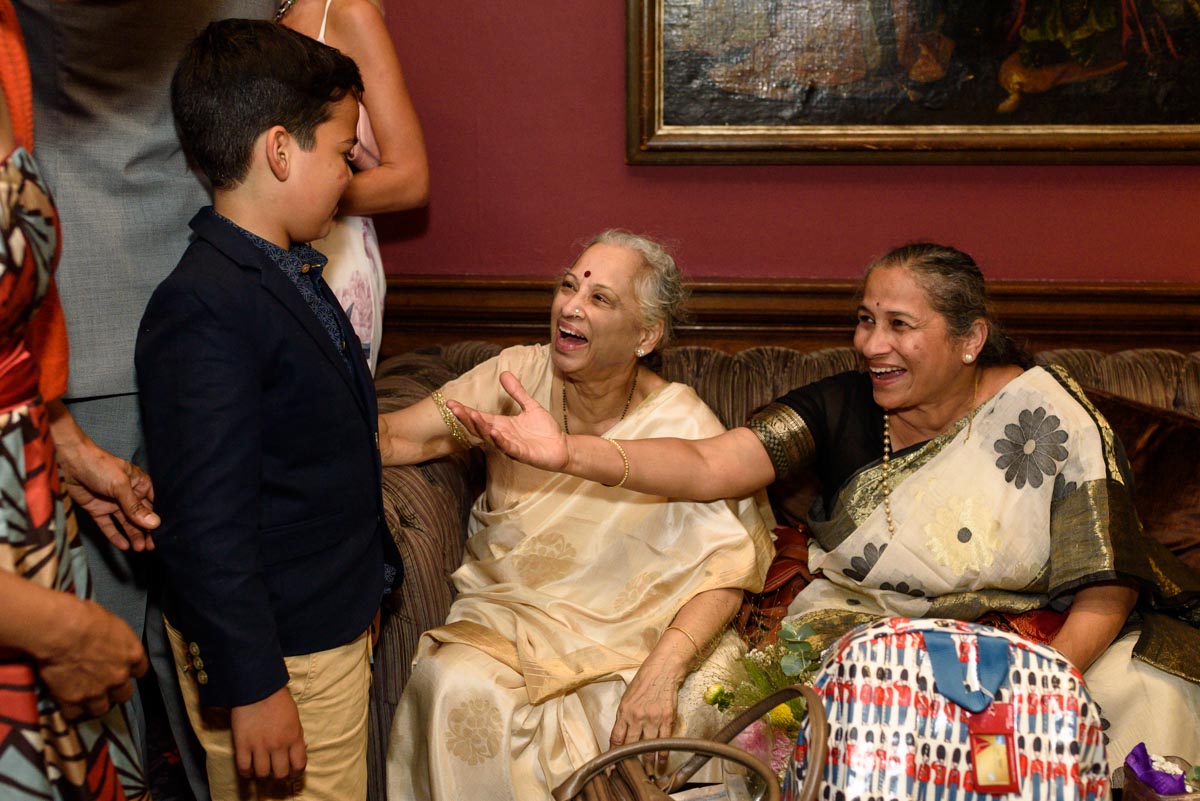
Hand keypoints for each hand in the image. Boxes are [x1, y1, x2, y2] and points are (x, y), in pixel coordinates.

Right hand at [37, 597, 148, 719]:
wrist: (61, 630)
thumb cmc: (84, 616)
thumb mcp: (111, 622)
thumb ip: (115, 640)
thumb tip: (107, 640)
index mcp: (132, 654)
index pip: (140, 670)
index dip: (129, 670)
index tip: (121, 668)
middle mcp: (119, 676)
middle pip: (124, 694)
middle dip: (114, 691)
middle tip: (102, 685)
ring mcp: (97, 691)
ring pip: (101, 708)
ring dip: (94, 704)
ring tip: (84, 696)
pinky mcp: (73, 700)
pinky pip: (74, 714)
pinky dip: (70, 709)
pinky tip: (65, 701)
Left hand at [60, 451, 158, 550]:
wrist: (70, 462)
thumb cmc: (101, 466)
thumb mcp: (121, 486)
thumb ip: (135, 507)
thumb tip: (154, 523)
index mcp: (139, 485)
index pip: (152, 505)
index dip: (156, 519)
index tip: (163, 535)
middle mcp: (128, 495)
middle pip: (139, 517)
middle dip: (146, 531)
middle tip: (151, 547)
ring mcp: (112, 503)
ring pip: (125, 523)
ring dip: (133, 535)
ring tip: (139, 549)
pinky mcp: (97, 510)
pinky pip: (108, 525)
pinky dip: (115, 535)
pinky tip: (123, 546)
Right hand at [230, 686, 306, 780]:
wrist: (257, 688)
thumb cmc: (278, 700)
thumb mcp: (295, 718)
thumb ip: (296, 736)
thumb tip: (299, 751)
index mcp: (294, 737)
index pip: (299, 765)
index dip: (296, 773)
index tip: (292, 774)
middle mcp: (278, 745)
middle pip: (281, 774)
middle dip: (280, 776)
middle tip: (276, 773)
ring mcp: (259, 746)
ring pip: (263, 774)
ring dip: (263, 775)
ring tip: (262, 770)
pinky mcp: (242, 745)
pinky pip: (244, 768)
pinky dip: (247, 773)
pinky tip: (249, 770)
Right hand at [448, 371, 568, 470]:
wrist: (562, 447)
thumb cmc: (544, 430)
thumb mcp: (529, 406)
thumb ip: (516, 392)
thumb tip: (504, 373)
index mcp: (502, 424)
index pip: (479, 417)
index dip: (465, 411)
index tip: (450, 402)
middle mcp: (503, 436)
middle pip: (480, 428)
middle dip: (467, 419)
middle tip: (455, 409)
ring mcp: (511, 446)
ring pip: (491, 438)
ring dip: (482, 428)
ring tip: (473, 416)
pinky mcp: (523, 455)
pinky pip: (509, 448)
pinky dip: (501, 441)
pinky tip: (495, 432)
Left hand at [610, 663, 683, 773]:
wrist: (663, 670)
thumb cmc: (644, 681)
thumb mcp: (627, 697)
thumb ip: (624, 716)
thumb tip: (622, 734)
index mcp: (624, 711)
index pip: (616, 738)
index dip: (613, 754)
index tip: (612, 766)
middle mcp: (637, 717)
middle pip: (631, 746)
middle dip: (629, 761)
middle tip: (628, 773)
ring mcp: (652, 719)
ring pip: (647, 747)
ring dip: (646, 762)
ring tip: (645, 773)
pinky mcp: (667, 720)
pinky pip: (663, 742)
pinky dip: (662, 755)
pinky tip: (660, 764)